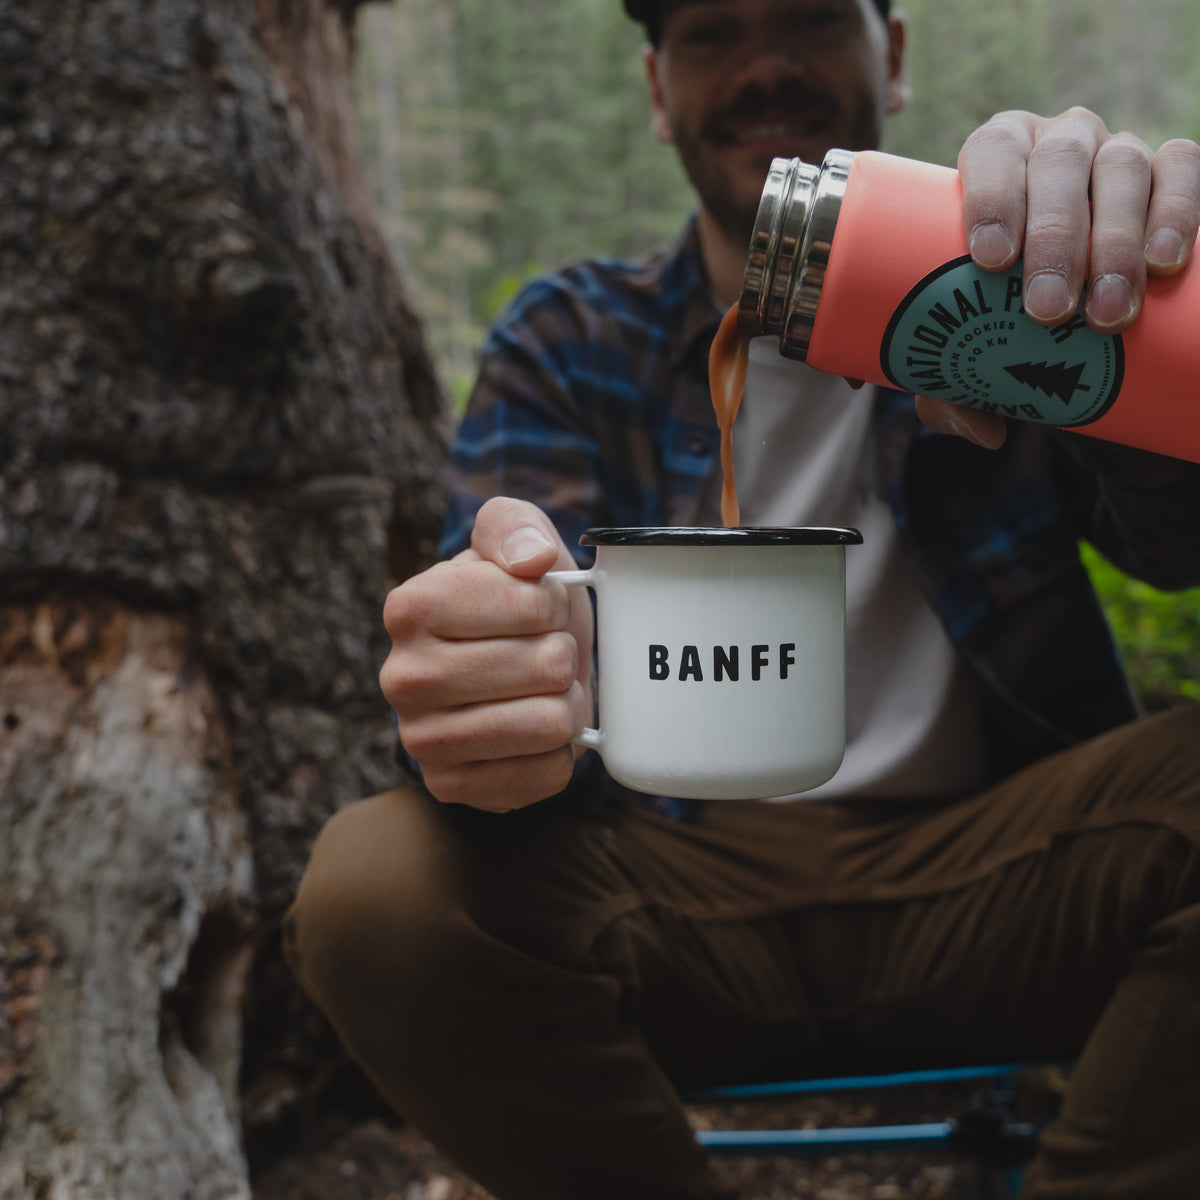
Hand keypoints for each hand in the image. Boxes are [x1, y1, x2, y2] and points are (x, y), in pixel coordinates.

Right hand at [379, 496, 593, 810]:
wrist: (509, 669)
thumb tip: (531, 559)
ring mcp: (420, 739)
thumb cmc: (516, 600)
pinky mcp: (450, 787)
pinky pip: (546, 774)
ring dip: (568, 706)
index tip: (538, 607)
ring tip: (545, 691)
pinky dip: (561, 753)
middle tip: (545, 654)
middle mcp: (401, 677)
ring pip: (549, 723)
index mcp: (410, 607)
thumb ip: (517, 527)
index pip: (533, 605)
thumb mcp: (516, 539)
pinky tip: (536, 734)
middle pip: (547, 666)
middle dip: (564, 656)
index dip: (555, 603)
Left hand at [916, 107, 1199, 448]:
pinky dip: (1179, 208)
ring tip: (1108, 314)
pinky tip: (1168, 260)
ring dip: (1117, 240)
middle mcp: (1057, 143)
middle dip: (1055, 237)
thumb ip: (949, 390)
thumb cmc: (998, 315)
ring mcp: (1117, 152)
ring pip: (1123, 169)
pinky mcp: (1172, 172)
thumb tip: (982, 430)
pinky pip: (1183, 168)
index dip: (992, 194)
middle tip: (1048, 310)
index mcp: (998, 156)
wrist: (1069, 305)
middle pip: (1058, 163)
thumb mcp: (961, 347)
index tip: (991, 260)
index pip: (993, 151)